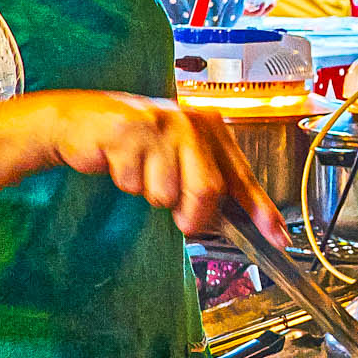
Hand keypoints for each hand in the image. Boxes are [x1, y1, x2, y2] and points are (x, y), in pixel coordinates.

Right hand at [39, 91, 285, 240]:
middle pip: (208, 190)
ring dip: (151, 194)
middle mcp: (190, 122)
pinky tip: (121, 161)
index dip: (261, 210)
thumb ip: (205, 185)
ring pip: (167, 192)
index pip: (242, 177)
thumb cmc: (134, 143)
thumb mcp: (178, 159)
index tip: (278, 236)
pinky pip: (134, 183)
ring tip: (141, 169)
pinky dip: (127, 183)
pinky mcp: (127, 131)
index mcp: (210, 128)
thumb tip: (229, 223)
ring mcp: (159, 124)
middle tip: (176, 209)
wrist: (80, 122)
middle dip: (192, 214)